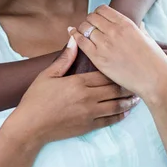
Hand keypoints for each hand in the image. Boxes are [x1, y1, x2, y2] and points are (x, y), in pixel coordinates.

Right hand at [8, 37, 138, 145]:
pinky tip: (125, 111)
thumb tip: (74, 39)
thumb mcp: (47, 75)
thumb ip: (64, 58)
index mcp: (78, 82)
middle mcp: (88, 98)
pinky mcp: (89, 126)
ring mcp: (90, 113)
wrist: (30, 126)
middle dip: (127, 85)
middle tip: (136, 80)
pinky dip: (121, 115)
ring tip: (136, 96)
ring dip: (128, 101)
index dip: (116, 70)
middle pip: (115, 89)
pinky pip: (110, 120)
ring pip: (117, 105)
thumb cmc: (36, 99)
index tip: (124, 65)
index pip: (104, 74)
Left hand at [71, 4, 166, 100]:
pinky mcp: (98, 58)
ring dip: (82, 29)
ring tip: (82, 33)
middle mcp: (114, 30)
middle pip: (91, 17)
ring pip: (84, 27)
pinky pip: (80, 42)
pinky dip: (75, 36)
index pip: (102, 9)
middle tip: (89, 27)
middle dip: (89, 21)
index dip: (97, 13)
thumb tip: (138, 25)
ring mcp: (105, 44)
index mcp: (126, 23)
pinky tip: (73, 34)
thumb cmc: (154, 61)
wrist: (155, 80)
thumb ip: (138, 29)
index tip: (97, 20)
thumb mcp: (147, 38)